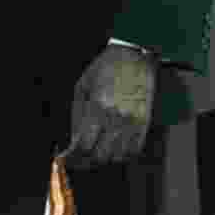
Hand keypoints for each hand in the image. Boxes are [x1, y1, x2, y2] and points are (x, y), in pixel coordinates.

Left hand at [67, 44, 157, 167]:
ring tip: (99, 149)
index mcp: (97, 106)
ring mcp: (133, 121)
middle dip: (88, 158)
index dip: (75, 155)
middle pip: (100, 155)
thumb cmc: (105, 68)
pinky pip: (134, 149)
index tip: (70, 156)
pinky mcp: (145, 122)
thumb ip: (77, 116)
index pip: (84, 145)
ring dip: (106, 157)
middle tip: (83, 155)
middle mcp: (116, 117)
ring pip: (117, 156)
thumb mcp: (82, 87)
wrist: (133, 56)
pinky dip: (123, 154)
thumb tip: (73, 141)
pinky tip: (115, 147)